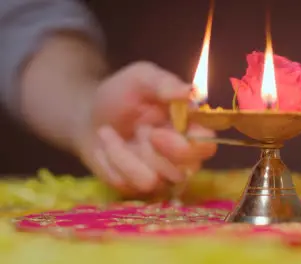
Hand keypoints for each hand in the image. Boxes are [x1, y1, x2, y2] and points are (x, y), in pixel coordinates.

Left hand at [75, 62, 215, 196]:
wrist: (87, 114)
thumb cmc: (121, 94)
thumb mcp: (140, 78)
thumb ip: (164, 82)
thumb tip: (190, 92)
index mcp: (189, 128)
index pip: (207, 146)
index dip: (188, 146)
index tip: (158, 132)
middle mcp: (180, 156)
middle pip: (185, 172)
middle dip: (155, 154)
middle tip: (139, 132)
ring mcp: (159, 174)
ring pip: (152, 181)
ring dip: (123, 155)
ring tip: (108, 133)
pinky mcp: (136, 186)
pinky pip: (127, 185)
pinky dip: (109, 162)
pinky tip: (104, 147)